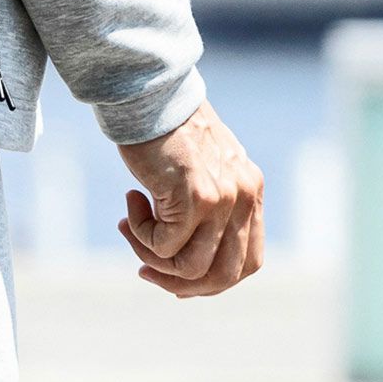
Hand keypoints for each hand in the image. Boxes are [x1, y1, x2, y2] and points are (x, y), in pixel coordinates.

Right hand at [117, 100, 263, 297]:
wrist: (153, 97)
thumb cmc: (168, 133)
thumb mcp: (201, 174)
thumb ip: (209, 211)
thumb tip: (185, 268)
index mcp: (251, 192)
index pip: (248, 263)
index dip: (212, 283)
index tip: (178, 280)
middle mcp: (245, 197)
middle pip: (222, 276)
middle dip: (180, 284)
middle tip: (147, 269)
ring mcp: (223, 199)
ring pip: (190, 269)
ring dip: (152, 258)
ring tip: (132, 228)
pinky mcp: (195, 199)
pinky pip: (163, 247)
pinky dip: (140, 233)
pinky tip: (131, 202)